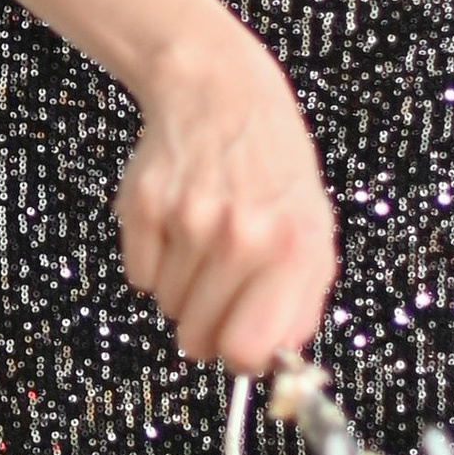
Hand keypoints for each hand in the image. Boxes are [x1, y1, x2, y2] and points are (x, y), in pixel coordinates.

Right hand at [116, 0, 334, 377]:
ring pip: (169, 306)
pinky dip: (154, 262)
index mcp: (291, 249)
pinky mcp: (143, 206)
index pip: (248, 349)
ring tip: (203, 243)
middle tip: (218, 290)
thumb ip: (302, 303)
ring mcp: (187, 220)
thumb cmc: (272, 166)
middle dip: (207, 325)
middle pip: (199, 337)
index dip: (240, 354)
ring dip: (183, 288)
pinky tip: (176, 224)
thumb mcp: (314, 230)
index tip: (239, 343)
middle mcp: (239, 236)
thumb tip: (277, 362)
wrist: (221, 92)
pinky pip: (139, 276)